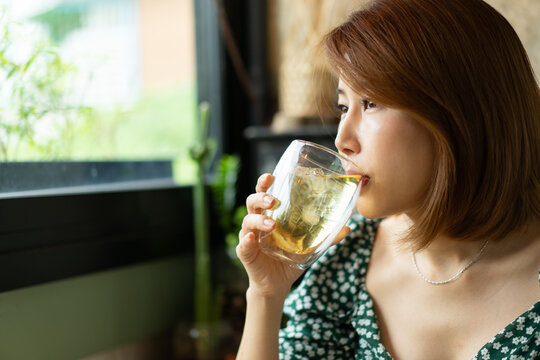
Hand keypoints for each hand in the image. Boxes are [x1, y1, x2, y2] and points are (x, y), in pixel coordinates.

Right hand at [237, 174, 350, 299]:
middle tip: (273, 200)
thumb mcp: (310, 247)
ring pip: (247, 221)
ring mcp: (249, 236)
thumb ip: (326, 237)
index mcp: (270, 214)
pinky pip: (243, 244)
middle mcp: (257, 222)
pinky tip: (252, 238)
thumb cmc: (290, 258)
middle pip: (252, 202)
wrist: (278, 283)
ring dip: (258, 220)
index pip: (264, 193)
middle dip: (261, 197)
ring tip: (272, 225)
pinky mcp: (245, 253)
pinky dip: (246, 240)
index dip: (264, 183)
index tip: (271, 176)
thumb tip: (348, 228)